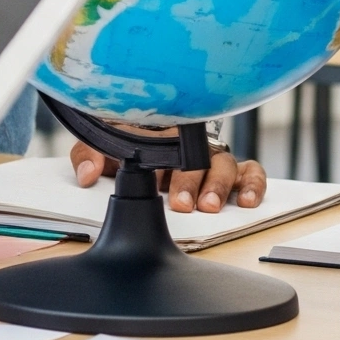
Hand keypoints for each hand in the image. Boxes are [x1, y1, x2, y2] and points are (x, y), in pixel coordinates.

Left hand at [68, 140, 264, 212]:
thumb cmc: (131, 139)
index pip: (168, 145)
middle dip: (190, 182)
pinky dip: (254, 183)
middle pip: (198, 158)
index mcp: (162, 135)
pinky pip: (252, 171)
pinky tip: (249, 201)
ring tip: (209, 206)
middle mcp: (192, 147)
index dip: (164, 167)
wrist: (143, 134)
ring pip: (226, 164)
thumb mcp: (104, 146)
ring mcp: (213, 159)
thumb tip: (86, 173)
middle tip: (181, 202)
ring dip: (219, 186)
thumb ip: (89, 154)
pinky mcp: (234, 172)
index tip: (157, 184)